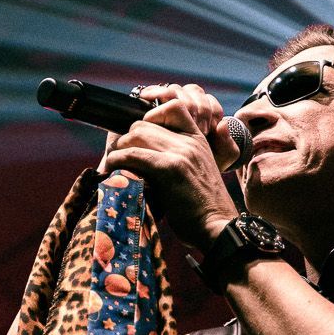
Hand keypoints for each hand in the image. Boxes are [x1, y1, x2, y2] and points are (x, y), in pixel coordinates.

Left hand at [100, 83, 239, 249]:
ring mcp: (181, 153)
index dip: (150, 116)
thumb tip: (147, 155)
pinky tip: (114, 168)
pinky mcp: (170, 169)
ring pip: (137, 134)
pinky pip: (134, 154)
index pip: (173, 107)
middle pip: (145, 122)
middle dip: (127, 138)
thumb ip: (179, 158)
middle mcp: (190, 141)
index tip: (139, 137)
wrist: (219, 228)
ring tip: (115, 163)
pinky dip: (118, 159)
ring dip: (120, 148)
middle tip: (120, 155)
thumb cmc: (204, 209)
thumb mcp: (196, 173)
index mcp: (198, 140)